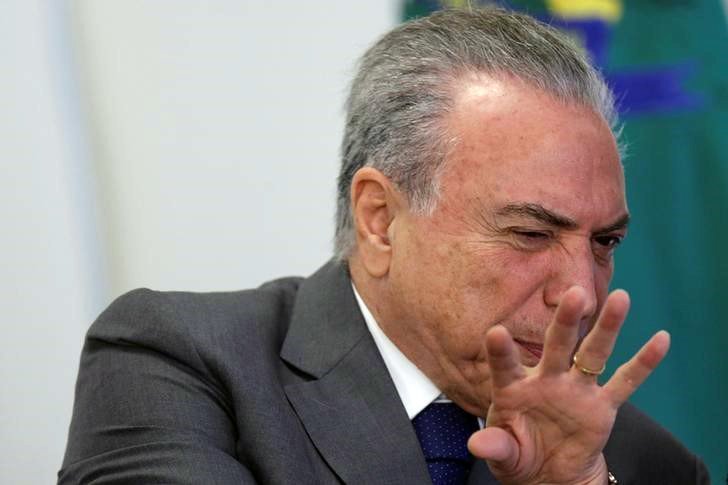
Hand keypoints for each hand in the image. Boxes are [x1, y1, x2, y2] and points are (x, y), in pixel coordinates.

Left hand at [467, 286, 669, 484]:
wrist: (548, 473)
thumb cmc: (518, 456)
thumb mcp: (504, 454)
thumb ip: (496, 446)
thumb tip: (478, 446)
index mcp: (513, 389)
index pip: (505, 365)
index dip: (501, 351)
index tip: (496, 332)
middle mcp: (546, 380)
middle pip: (557, 345)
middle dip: (565, 321)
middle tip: (574, 294)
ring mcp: (576, 390)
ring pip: (593, 353)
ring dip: (607, 327)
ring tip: (621, 298)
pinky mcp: (601, 406)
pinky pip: (625, 383)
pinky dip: (644, 363)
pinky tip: (661, 339)